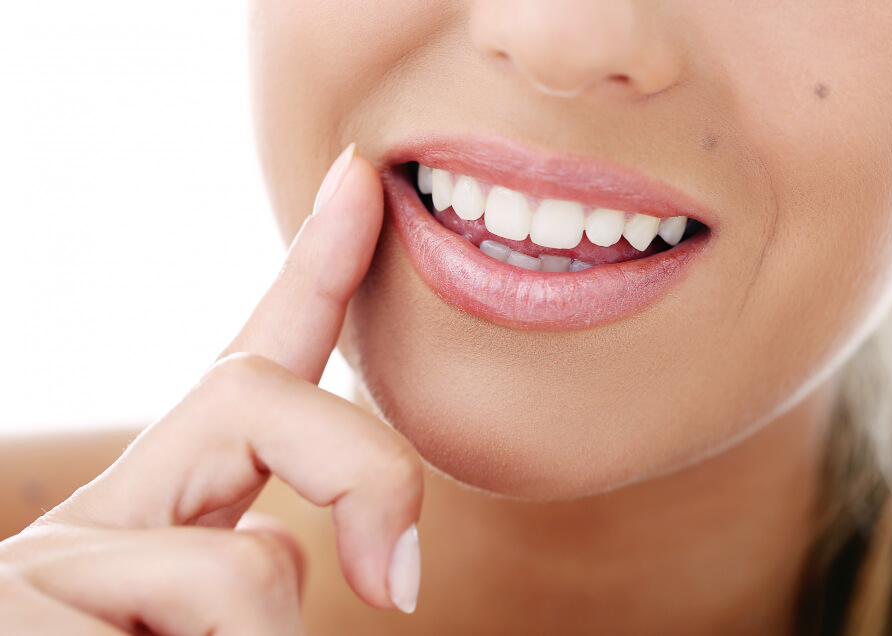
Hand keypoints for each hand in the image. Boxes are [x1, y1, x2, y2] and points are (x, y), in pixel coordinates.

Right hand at [0, 144, 423, 634]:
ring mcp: (51, 567)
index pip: (249, 369)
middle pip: (254, 399)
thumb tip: (387, 584)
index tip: (356, 184)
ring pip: (248, 573)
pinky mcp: (19, 610)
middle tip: (401, 588)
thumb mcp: (215, 628)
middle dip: (362, 467)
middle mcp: (105, 518)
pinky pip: (195, 628)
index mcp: (169, 517)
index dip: (311, 273)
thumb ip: (266, 577)